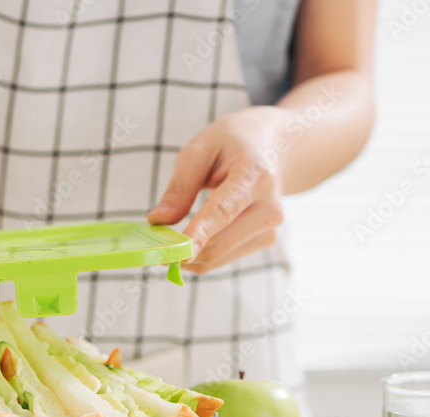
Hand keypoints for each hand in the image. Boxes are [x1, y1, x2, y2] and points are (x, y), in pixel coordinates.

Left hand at [148, 106, 291, 273]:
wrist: (274, 146)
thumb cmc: (233, 144)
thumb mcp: (200, 150)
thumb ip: (180, 186)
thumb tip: (159, 220)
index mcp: (254, 174)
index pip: (223, 210)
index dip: (201, 233)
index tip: (181, 253)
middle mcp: (269, 204)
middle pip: (220, 243)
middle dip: (183, 251)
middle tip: (155, 249)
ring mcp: (270, 226)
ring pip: (220, 257)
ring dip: (191, 256)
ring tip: (174, 238)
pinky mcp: (266, 239)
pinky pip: (225, 258)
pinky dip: (203, 255)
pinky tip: (197, 237)